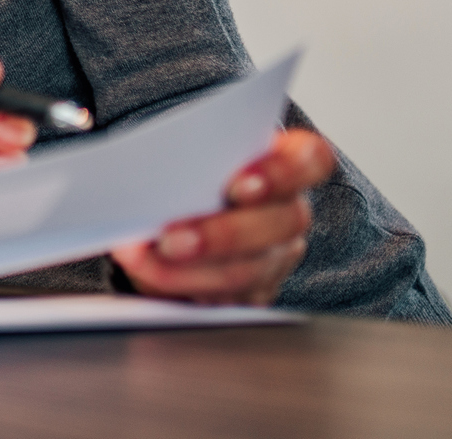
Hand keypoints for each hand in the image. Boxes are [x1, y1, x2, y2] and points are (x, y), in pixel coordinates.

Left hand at [111, 128, 334, 305]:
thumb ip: (193, 155)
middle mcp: (290, 211)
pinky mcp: (254, 291)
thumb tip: (152, 167)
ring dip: (189, 269)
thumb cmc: (195, 168)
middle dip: (220, 236)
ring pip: (249, 270)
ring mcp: (278, 256)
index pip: (310, 160)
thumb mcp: (198, 152)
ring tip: (141, 259)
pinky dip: (179, 286)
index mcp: (289, 161)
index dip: (281, 174)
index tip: (237, 185)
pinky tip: (148, 273)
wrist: (184, 206)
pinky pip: (226, 298)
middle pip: (279, 224)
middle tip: (169, 239)